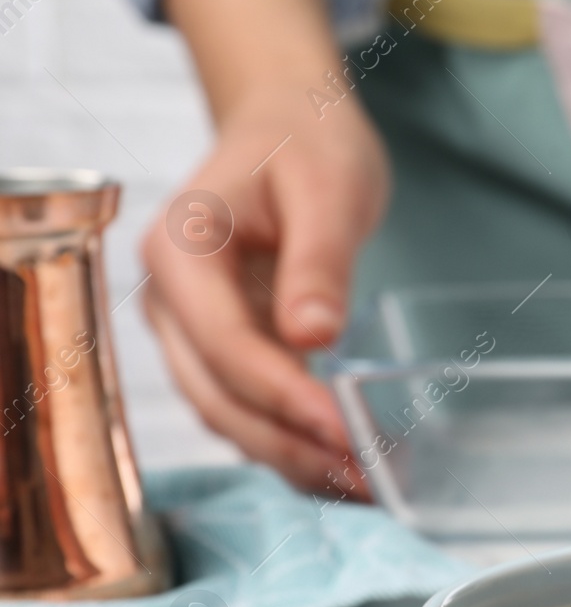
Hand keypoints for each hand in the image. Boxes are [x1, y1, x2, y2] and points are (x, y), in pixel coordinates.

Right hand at [142, 85, 388, 493]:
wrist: (290, 123)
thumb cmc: (308, 142)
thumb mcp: (329, 187)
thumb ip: (319, 260)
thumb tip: (313, 334)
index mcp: (181, 251)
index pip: (226, 344)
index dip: (283, 395)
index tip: (342, 431)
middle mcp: (169, 298)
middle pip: (217, 395)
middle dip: (288, 444)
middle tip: (364, 478)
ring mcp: (189, 328)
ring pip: (227, 413)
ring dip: (290, 455)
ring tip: (363, 483)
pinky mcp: (222, 346)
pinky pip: (248, 405)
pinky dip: (291, 438)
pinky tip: (344, 462)